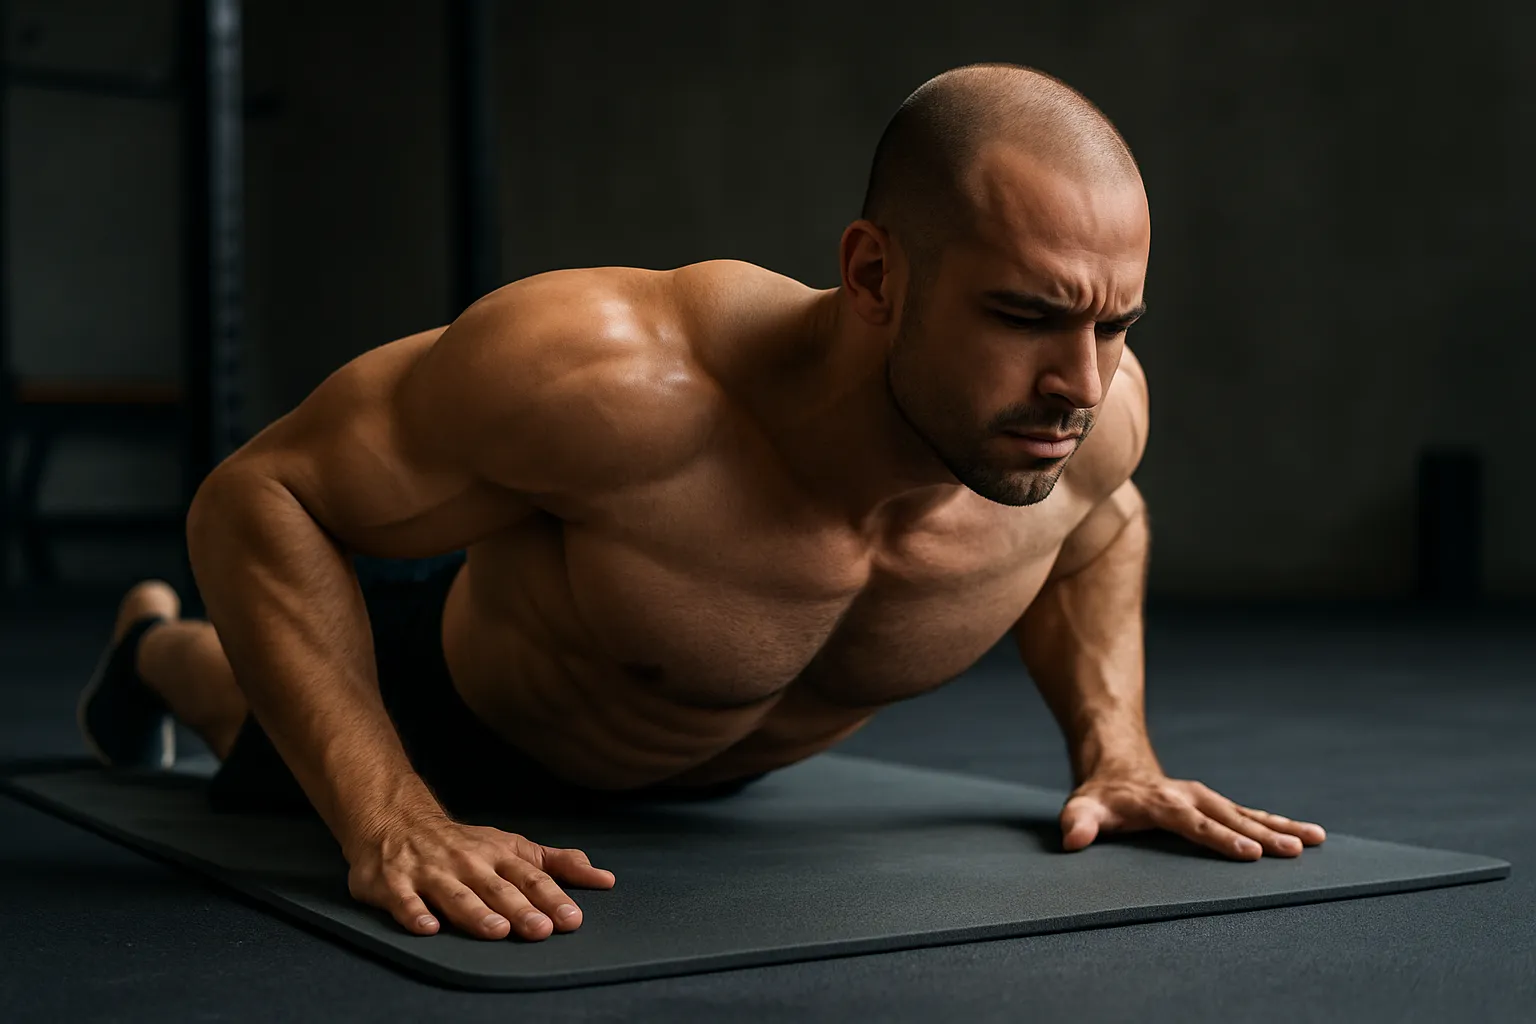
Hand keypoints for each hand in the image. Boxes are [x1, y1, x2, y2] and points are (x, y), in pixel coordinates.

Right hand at [344, 814, 615, 940]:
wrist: (398, 819)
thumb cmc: (465, 843)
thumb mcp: (514, 846)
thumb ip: (558, 864)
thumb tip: (605, 879)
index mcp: (498, 855)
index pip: (530, 878)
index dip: (552, 898)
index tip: (572, 919)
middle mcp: (468, 863)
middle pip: (497, 889)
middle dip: (520, 909)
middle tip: (541, 930)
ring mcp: (431, 872)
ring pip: (456, 895)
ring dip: (476, 913)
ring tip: (497, 931)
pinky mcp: (395, 884)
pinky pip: (404, 900)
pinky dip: (415, 913)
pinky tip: (428, 928)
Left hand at [1059, 767, 1326, 859]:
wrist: (1115, 769)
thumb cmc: (1099, 799)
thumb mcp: (1081, 809)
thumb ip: (1077, 824)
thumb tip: (1073, 840)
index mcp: (1162, 803)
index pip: (1194, 825)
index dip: (1221, 839)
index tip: (1250, 854)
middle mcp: (1191, 797)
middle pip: (1231, 818)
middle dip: (1263, 835)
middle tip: (1294, 852)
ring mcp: (1207, 799)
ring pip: (1249, 813)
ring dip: (1281, 827)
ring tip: (1317, 840)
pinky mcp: (1217, 804)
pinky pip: (1252, 814)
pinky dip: (1279, 823)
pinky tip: (1308, 836)